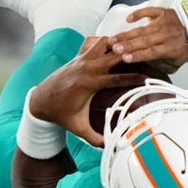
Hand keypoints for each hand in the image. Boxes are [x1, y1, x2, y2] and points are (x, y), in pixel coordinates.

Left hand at [27, 36, 148, 146]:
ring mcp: (81, 59)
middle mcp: (87, 68)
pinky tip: (110, 47)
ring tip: (128, 49)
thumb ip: (94, 138)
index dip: (134, 78)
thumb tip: (110, 146)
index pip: (118, 78)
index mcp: (90, 83)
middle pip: (114, 54)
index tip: (147, 78)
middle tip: (144, 56)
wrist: (40, 101)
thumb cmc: (60, 114)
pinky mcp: (77, 56)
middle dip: (129, 55)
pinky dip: (101, 41)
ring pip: (103, 42)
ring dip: (116, 44)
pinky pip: (91, 41)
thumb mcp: (78, 128)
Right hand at [107, 6, 187, 74]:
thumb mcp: (176, 62)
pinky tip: (128, 20)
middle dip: (128, 45)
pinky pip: (149, 11)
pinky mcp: (163, 12)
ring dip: (127, 34)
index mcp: (170, 48)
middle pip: (144, 40)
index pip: (151, 52)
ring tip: (114, 39)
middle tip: (115, 48)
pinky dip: (138, 14)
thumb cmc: (183, 47)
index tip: (125, 58)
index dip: (138, 55)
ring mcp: (164, 22)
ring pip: (142, 29)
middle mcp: (166, 34)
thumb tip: (146, 66)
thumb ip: (161, 65)